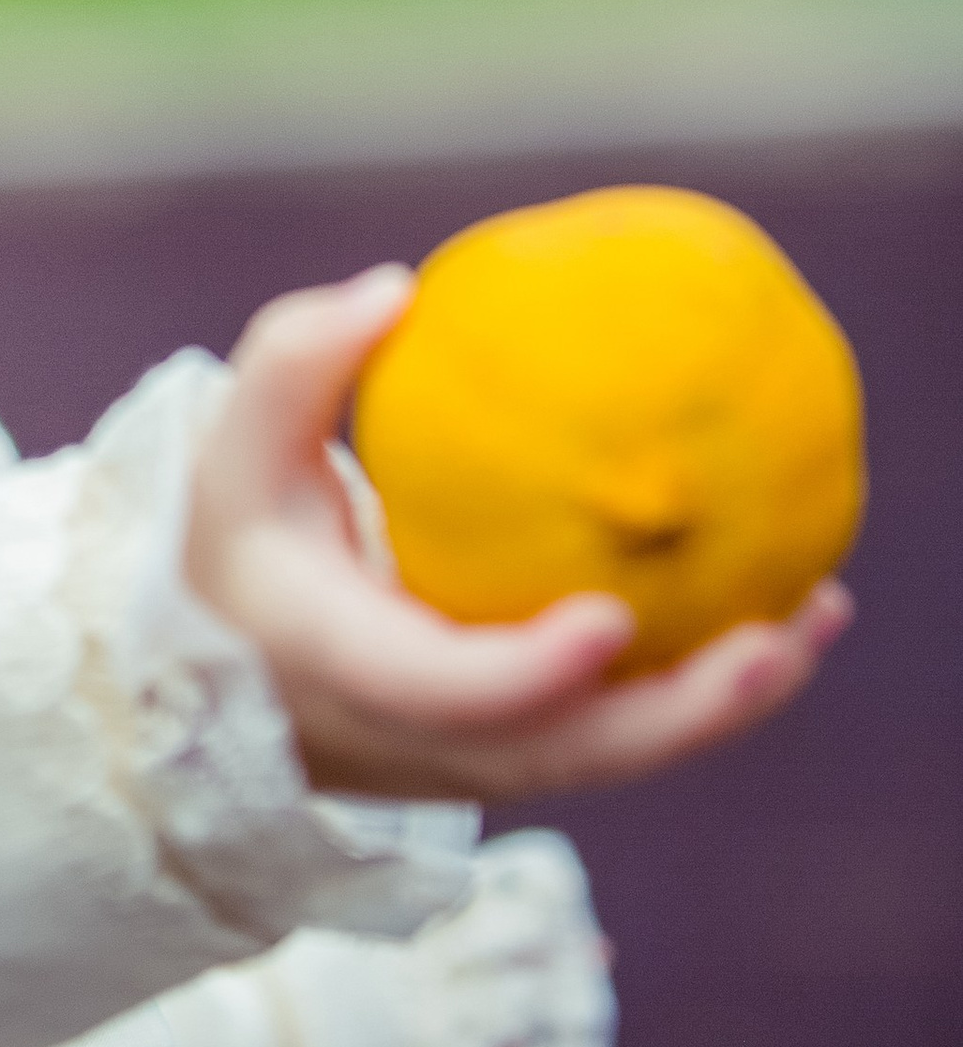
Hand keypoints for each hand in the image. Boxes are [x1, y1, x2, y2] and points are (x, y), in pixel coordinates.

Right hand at [184, 264, 853, 803]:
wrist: (229, 664)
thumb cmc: (239, 539)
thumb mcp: (234, 451)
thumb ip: (296, 364)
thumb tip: (395, 289)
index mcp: (346, 671)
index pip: (445, 693)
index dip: (529, 675)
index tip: (611, 621)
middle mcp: (420, 737)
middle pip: (567, 753)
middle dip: (681, 715)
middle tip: (776, 641)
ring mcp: (474, 758)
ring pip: (614, 754)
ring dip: (724, 704)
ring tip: (816, 617)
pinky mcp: (517, 750)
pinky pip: (622, 728)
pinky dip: (705, 687)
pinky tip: (785, 615)